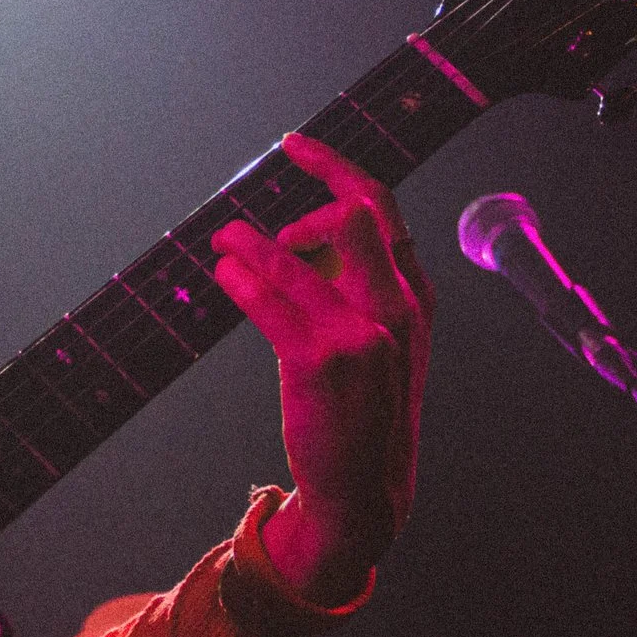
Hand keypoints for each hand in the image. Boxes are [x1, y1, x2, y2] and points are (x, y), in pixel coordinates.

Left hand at [210, 132, 433, 603]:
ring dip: (251, 242)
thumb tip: (315, 235)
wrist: (366, 488)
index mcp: (414, 298)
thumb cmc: (367, 411)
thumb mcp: (387, 344)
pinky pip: (271, 302)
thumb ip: (364, 288)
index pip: (383, 209)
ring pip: (300, 260)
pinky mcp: (320, 362)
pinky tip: (224, 274)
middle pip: (356, 214)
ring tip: (222, 237)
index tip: (296, 147)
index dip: (337, 168)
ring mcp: (361, 335)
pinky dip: (242, 278)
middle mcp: (396, 309)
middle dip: (306, 193)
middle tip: (261, 210)